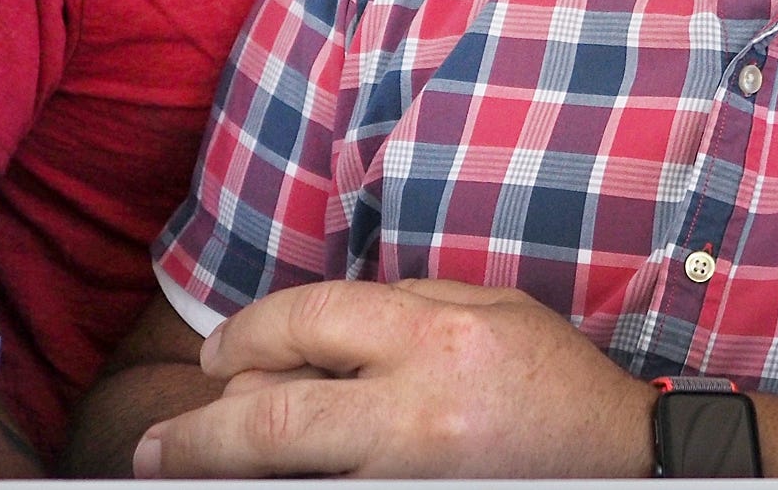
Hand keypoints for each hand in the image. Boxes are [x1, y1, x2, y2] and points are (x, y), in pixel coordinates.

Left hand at [131, 278, 658, 478]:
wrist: (622, 458)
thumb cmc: (552, 376)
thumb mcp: (487, 308)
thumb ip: (403, 306)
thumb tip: (307, 328)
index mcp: (434, 335)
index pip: (309, 320)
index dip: (244, 335)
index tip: (215, 355)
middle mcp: (418, 407)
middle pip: (273, 419)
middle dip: (199, 434)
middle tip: (156, 449)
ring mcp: (416, 472)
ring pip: (292, 473)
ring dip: (231, 471)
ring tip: (186, 472)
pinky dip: (295, 486)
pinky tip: (264, 482)